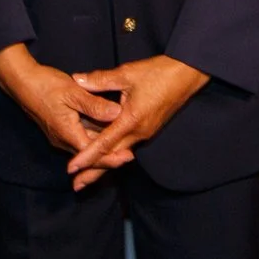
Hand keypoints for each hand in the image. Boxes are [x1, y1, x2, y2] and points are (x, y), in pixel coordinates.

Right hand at [0, 46, 122, 179]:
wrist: (22, 82)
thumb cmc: (46, 85)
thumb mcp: (73, 92)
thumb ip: (95, 105)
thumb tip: (117, 113)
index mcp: (67, 133)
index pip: (92, 154)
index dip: (111, 157)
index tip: (129, 156)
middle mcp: (63, 139)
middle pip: (90, 154)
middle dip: (110, 156)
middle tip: (131, 155)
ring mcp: (61, 135)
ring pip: (85, 146)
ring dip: (102, 147)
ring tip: (122, 147)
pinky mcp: (60, 128)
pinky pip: (80, 137)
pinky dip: (93, 138)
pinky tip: (105, 133)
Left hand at [65, 56, 210, 190]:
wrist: (187, 74)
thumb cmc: (158, 72)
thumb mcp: (126, 74)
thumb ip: (100, 79)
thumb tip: (76, 79)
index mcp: (131, 120)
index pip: (104, 144)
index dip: (86, 158)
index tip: (71, 169)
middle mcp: (139, 132)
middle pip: (112, 157)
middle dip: (94, 172)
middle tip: (76, 185)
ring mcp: (146, 132)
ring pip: (120, 153)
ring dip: (104, 165)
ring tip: (87, 176)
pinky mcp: (149, 129)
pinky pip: (128, 146)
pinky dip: (114, 154)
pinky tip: (106, 156)